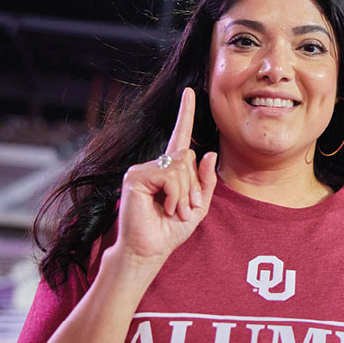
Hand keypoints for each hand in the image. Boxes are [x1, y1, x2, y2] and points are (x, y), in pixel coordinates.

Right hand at [114, 87, 217, 267]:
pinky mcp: (135, 177)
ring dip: (184, 194)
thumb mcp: (198, 205)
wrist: (150, 250)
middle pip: (189, 157)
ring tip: (172, 211)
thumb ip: (205, 181)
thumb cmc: (171, 229)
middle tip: (183, 209)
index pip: (181, 136)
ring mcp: (143, 169)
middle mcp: (156, 164)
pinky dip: (174, 195)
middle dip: (194, 187)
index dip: (186, 113)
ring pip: (181, 166)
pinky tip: (163, 208)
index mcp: (171, 169)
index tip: (190, 92)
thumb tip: (208, 153)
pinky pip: (170, 176)